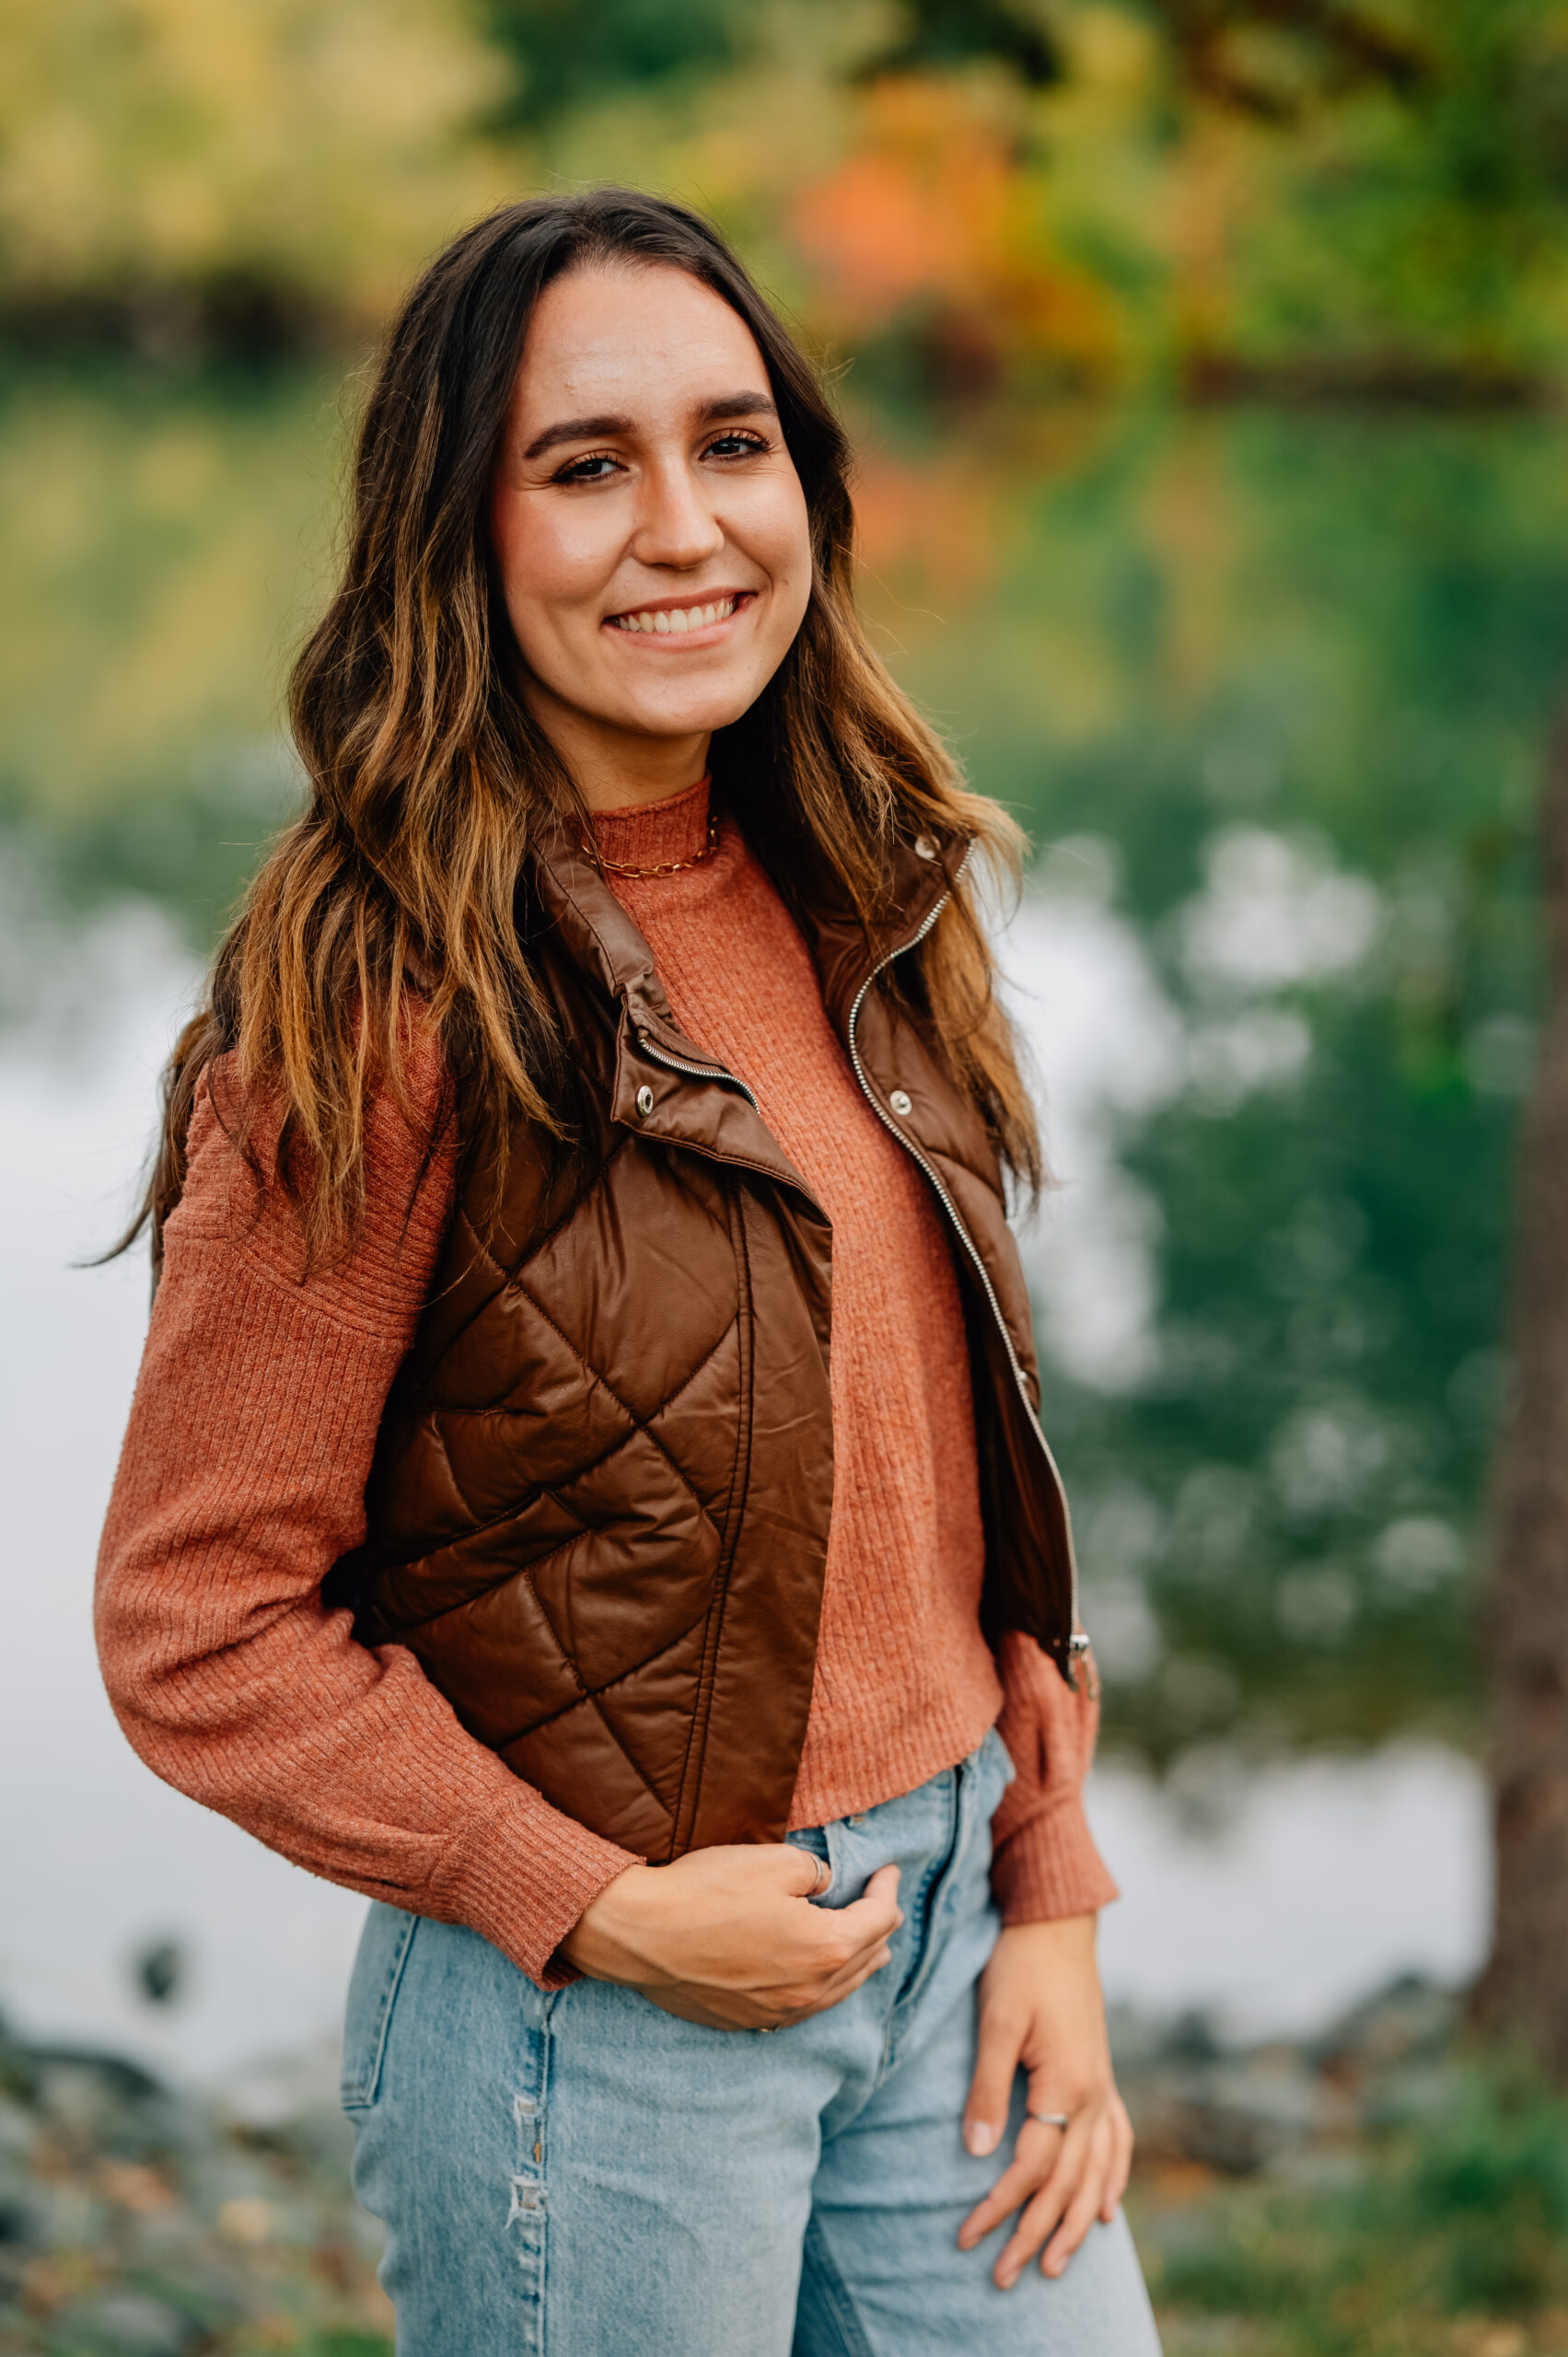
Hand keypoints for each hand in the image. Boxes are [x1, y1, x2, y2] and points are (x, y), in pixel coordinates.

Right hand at [559, 1846, 902, 2031]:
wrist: (643, 1934)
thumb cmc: (708, 1891)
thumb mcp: (775, 1861)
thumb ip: (815, 1871)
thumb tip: (825, 1884)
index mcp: (825, 1948)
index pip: (879, 1919)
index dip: (887, 1889)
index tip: (888, 1869)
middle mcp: (810, 1990)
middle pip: (866, 1959)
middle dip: (880, 1927)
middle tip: (882, 1902)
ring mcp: (778, 2012)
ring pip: (838, 1992)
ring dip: (857, 1964)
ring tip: (869, 1947)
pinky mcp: (748, 2020)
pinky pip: (803, 2008)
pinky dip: (822, 1987)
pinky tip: (817, 1976)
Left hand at [957, 1914, 1132, 2286]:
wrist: (1057, 1923)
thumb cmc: (1020, 1965)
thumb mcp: (996, 2020)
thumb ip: (987, 2087)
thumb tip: (976, 2152)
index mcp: (1068, 2085)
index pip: (1032, 2167)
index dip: (999, 2207)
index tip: (968, 2237)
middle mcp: (1094, 2095)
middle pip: (1066, 2184)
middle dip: (1035, 2234)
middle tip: (1005, 2278)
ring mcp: (1103, 2087)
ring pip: (1096, 2173)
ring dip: (1074, 2223)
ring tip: (1054, 2264)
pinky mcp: (1101, 2076)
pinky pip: (1117, 2142)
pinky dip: (1111, 2180)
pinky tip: (1104, 2208)